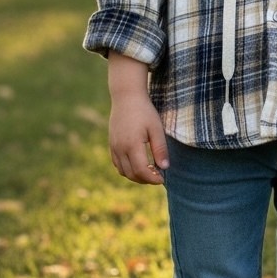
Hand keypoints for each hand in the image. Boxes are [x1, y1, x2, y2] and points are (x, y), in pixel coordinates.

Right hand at [107, 52, 168, 183]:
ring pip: (123, 171)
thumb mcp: (156, 128)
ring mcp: (114, 147)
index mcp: (132, 144)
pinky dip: (127, 170)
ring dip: (136, 176)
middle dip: (146, 180)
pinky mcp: (111, 144)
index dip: (153, 178)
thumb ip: (160, 149)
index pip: (142, 170)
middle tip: (158, 177)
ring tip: (149, 172)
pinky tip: (138, 165)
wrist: (126, 97)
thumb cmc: (144, 111)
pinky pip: (117, 164)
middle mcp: (120, 148)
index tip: (163, 179)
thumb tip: (165, 167)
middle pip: (132, 174)